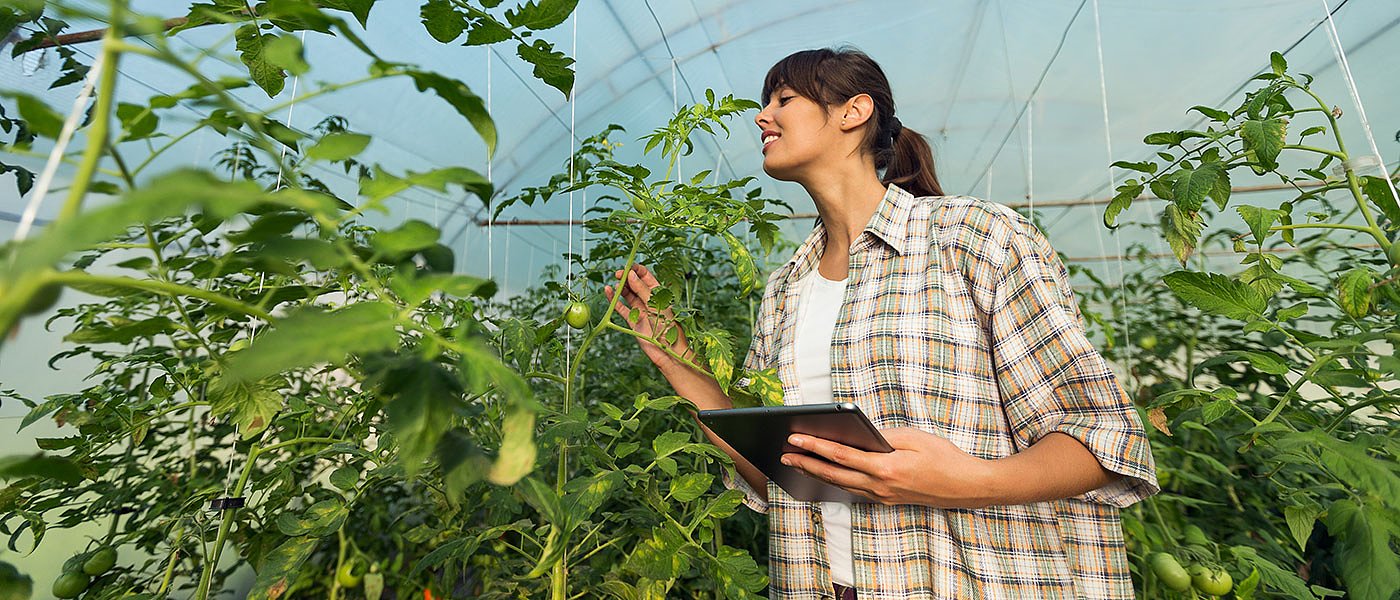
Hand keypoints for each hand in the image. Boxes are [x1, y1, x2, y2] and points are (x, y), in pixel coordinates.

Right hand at [603, 264, 694, 372]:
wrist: (667, 351)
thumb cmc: (668, 328)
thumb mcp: (656, 305)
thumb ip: (642, 290)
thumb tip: (631, 275)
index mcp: (658, 294)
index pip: (646, 277)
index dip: (637, 270)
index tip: (628, 266)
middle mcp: (648, 300)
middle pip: (635, 284)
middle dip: (626, 278)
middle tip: (618, 274)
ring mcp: (640, 310)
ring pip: (627, 295)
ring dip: (620, 288)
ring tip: (613, 283)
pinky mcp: (633, 321)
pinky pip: (621, 308)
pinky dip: (614, 301)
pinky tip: (608, 292)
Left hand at [780, 427, 995, 508]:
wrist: (967, 486)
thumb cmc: (945, 458)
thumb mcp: (914, 438)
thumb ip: (883, 437)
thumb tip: (860, 435)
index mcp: (885, 468)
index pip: (841, 456)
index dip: (815, 446)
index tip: (795, 438)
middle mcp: (880, 486)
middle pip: (834, 475)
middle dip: (806, 464)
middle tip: (783, 455)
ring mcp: (882, 496)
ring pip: (841, 485)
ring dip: (817, 474)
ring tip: (796, 463)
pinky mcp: (887, 500)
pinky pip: (854, 491)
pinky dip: (835, 481)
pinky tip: (825, 474)